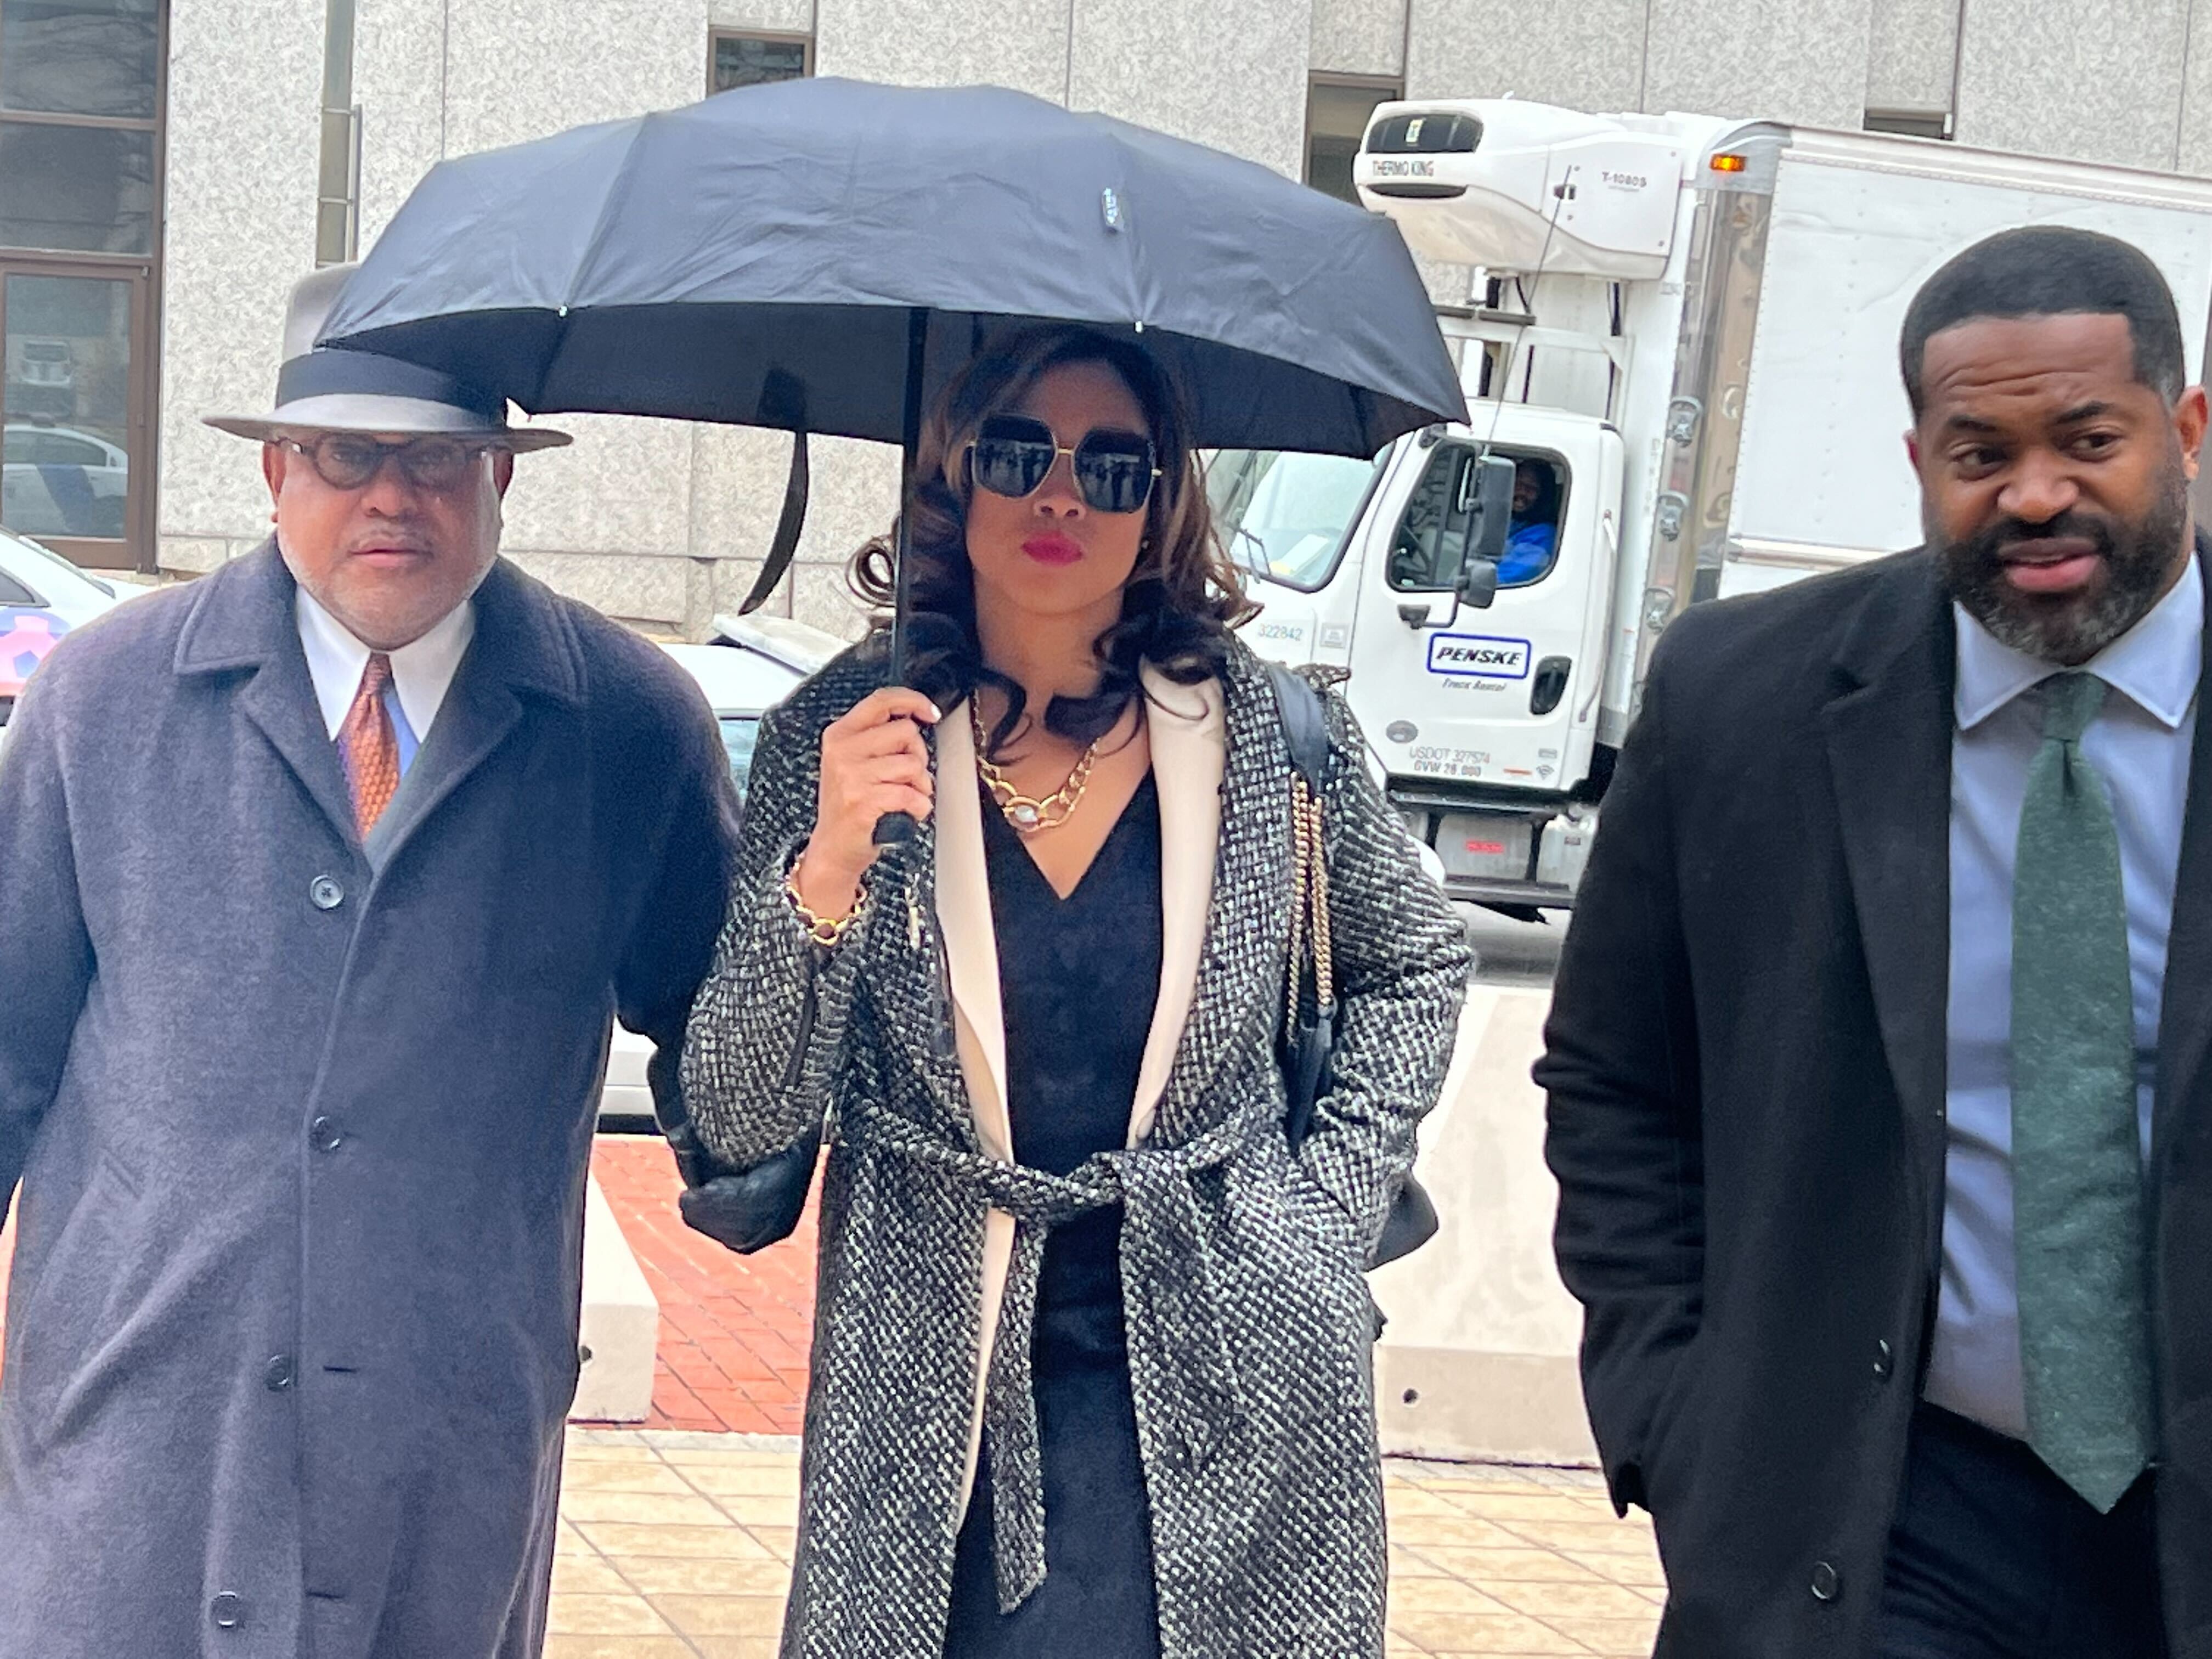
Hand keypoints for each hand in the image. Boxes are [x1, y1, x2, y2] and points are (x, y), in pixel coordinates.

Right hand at [795, 687, 938, 914]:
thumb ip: (878, 737)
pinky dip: (919, 807)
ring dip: (919, 785)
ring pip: (912, 764)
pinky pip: (912, 794)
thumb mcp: (853, 762)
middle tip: (907, 776)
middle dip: (917, 754)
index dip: (912, 701)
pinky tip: (907, 812)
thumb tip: (915, 718)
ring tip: (904, 796)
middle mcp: (842, 750)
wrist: (833, 848)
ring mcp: (850, 775)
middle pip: (905, 731)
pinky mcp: (862, 800)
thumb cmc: (849, 806)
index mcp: (840, 734)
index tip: (930, 712)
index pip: (881, 700)